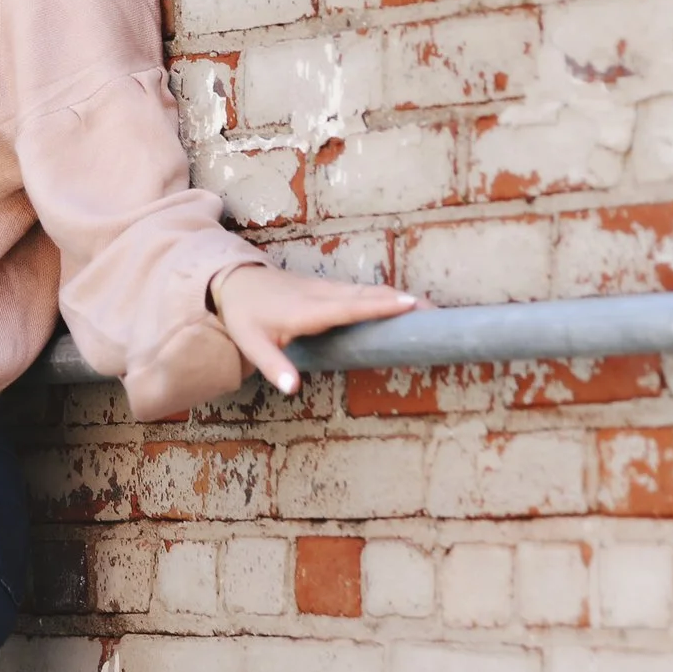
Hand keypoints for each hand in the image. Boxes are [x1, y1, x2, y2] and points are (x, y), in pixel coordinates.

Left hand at [210, 264, 423, 396]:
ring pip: (368, 291)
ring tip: (429, 309)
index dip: (380, 306)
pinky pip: (361, 292)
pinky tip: (402, 303)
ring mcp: (327, 289)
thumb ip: (274, 367)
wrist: (235, 282)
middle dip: (403, 302)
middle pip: (368, 296)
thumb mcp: (251, 344)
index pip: (350, 307)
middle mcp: (323, 295)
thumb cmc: (245, 315)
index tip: (411, 305)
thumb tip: (293, 389)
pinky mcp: (328, 289)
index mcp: (308, 310)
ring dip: (398, 298)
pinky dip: (385, 296)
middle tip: (437, 313)